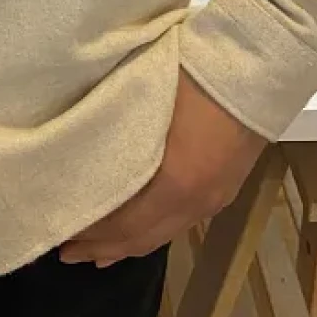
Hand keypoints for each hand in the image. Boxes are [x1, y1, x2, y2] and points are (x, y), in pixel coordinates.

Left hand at [58, 70, 266, 266]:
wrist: (258, 63)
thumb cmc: (195, 72)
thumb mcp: (146, 102)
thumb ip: (115, 136)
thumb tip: (81, 156)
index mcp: (177, 182)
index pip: (125, 223)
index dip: (93, 233)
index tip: (59, 233)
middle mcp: (197, 201)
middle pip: (143, 238)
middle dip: (104, 247)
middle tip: (68, 253)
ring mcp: (215, 197)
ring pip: (163, 234)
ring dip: (129, 245)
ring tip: (97, 252)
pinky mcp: (226, 188)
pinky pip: (181, 222)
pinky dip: (154, 231)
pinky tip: (142, 232)